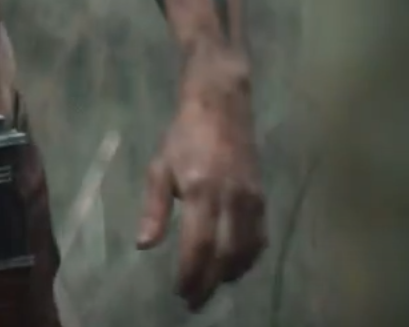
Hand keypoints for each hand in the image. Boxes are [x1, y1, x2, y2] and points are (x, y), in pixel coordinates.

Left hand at [136, 76, 267, 310]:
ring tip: (210, 287)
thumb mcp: (159, 167)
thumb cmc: (183, 136)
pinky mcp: (263, 198)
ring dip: (228, 275)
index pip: (199, 245)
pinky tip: (233, 268)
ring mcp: (252, 200)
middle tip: (194, 302)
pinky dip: (247, 259)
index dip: (191, 273)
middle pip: (225, 255)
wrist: (222, 107)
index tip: (180, 292)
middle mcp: (231, 200)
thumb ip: (154, 208)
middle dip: (209, 282)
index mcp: (201, 191)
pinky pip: (259, 238)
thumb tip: (145, 245)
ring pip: (246, 251)